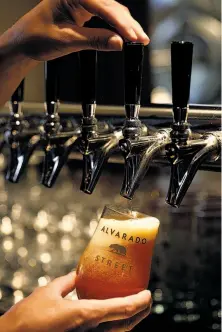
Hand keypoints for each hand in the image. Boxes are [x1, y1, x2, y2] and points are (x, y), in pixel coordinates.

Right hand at [0, 272, 151, 331]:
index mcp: (85, 315)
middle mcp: (90, 331)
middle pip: (125, 326)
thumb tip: (78, 275)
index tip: (148, 293)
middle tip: (147, 300)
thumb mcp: (48, 292)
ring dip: (129, 320)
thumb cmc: (28, 318)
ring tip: (135, 307)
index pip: (122, 309)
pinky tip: (112, 315)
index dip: (139, 302)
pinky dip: (114, 325)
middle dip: (140, 313)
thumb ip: (67, 282)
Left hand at [3, 0, 148, 61]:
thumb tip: (118, 43)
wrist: (24, 43)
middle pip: (111, 6)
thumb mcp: (67, 40)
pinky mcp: (83, 10)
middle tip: (141, 39)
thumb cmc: (36, 37)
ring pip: (111, 10)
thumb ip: (94, 40)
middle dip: (127, 23)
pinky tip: (125, 34)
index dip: (120, 23)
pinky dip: (116, 26)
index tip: (133, 37)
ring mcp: (82, 1)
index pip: (103, 6)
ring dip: (125, 25)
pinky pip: (105, 16)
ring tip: (138, 38)